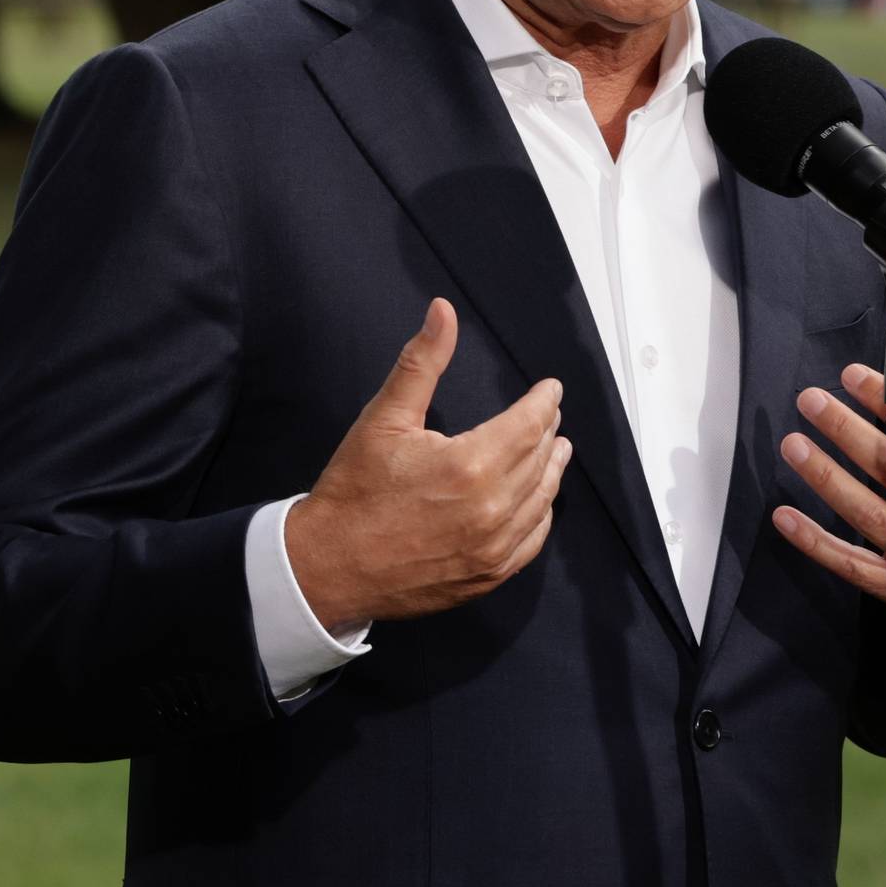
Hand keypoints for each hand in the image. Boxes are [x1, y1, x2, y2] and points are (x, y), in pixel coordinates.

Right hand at [285, 299, 571, 629]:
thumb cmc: (353, 491)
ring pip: (540, 500)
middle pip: (539, 459)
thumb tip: (443, 311)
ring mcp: (493, 547)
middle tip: (550, 414)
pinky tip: (538, 501)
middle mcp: (491, 508)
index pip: (528, 424)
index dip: (544, 402)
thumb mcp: (383, 418)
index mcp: (470, 465)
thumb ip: (421, 362)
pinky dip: (540, 514)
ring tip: (556, 449)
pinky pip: (531, 541)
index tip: (551, 389)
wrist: (329, 566)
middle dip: (547, 431)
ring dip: (551, 470)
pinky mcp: (487, 575)